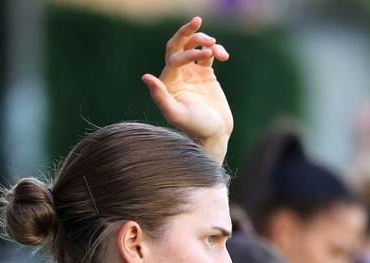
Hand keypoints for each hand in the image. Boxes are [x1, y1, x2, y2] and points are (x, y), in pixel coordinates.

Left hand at [142, 17, 232, 163]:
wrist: (215, 135)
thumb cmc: (195, 128)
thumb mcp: (177, 114)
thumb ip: (161, 97)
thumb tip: (145, 77)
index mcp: (168, 83)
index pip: (175, 57)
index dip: (189, 52)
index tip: (205, 55)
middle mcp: (177, 75)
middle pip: (178, 45)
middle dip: (186, 32)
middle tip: (197, 20)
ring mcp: (191, 73)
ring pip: (194, 46)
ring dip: (204, 42)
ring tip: (216, 47)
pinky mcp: (205, 74)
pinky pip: (208, 54)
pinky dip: (216, 51)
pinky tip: (224, 57)